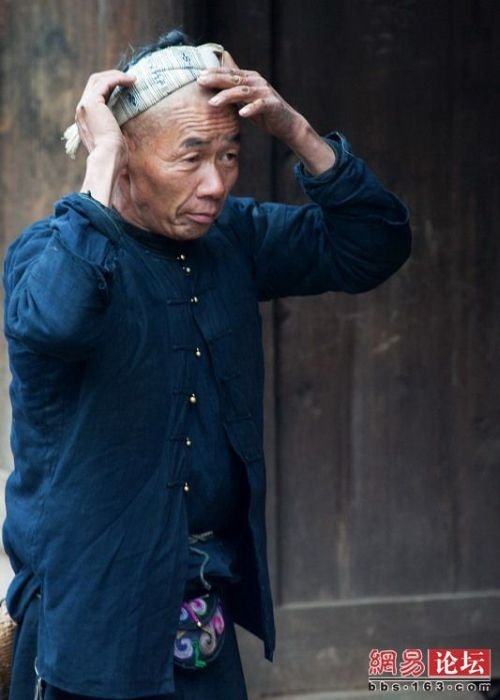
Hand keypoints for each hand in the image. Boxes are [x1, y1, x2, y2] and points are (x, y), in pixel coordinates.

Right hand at [76, 71, 134, 205]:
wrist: (108, 158)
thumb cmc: (115, 156)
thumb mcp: (115, 139)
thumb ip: (116, 129)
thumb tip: (127, 131)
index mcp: (86, 119)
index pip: (95, 95)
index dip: (110, 88)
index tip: (126, 88)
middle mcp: (82, 110)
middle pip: (94, 83)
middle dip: (112, 78)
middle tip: (130, 80)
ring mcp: (84, 105)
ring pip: (98, 79)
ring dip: (116, 76)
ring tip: (133, 79)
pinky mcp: (92, 102)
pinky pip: (105, 82)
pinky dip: (118, 79)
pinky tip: (131, 81)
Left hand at [197, 52, 334, 174]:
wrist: (286, 123)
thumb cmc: (263, 111)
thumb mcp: (246, 97)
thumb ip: (234, 86)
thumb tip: (218, 73)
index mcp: (249, 78)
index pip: (229, 73)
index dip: (214, 73)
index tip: (198, 76)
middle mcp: (257, 82)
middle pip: (234, 79)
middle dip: (216, 79)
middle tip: (200, 81)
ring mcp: (265, 92)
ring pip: (243, 92)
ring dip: (227, 96)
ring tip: (213, 102)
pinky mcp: (272, 105)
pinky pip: (260, 105)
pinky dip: (251, 108)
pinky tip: (242, 113)